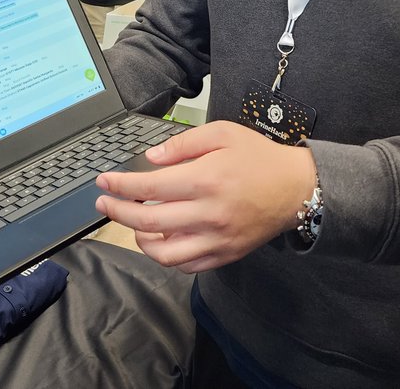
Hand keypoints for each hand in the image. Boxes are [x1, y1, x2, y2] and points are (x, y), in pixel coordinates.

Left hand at [95, 120, 316, 273]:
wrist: (297, 188)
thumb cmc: (258, 157)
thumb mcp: (222, 133)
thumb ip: (183, 143)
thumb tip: (151, 158)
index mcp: (205, 179)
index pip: (148, 187)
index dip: (120, 186)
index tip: (103, 182)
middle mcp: (208, 213)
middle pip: (148, 220)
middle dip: (117, 212)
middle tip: (103, 204)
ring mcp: (217, 238)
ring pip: (164, 252)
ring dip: (139, 239)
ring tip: (133, 223)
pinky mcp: (225, 254)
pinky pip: (186, 265)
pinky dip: (167, 256)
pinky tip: (161, 240)